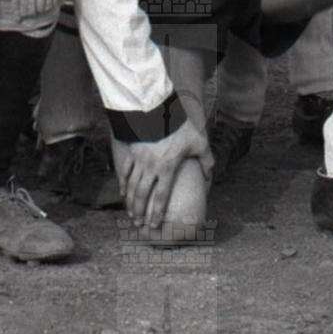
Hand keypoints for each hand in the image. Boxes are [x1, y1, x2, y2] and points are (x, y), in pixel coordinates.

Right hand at [112, 116, 210, 231]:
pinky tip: (122, 192)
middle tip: (138, 224)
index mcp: (167, 168)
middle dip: (139, 212)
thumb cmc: (180, 126)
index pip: (161, 197)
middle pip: (142, 195)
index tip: (154, 225)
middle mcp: (151, 167)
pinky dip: (122, 183)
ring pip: (131, 185)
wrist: (157, 108)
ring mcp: (139, 159)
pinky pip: (125, 170)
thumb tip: (210, 177)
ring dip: (130, 202)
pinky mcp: (131, 150)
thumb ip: (206, 161)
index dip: (156, 213)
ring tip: (130, 214)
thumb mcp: (199, 142)